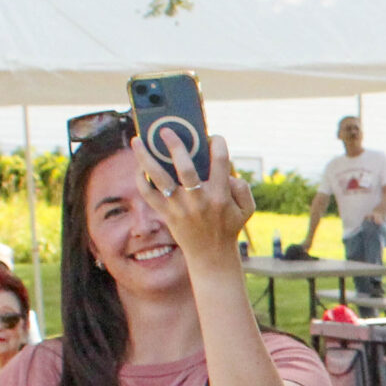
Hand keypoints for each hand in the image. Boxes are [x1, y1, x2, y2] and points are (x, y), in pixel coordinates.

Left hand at [133, 129, 253, 263]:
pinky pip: (147, 194)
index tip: (213, 136)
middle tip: (165, 130)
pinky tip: (140, 166)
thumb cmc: (229, 226)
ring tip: (138, 140)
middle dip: (175, 145)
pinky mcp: (166, 214)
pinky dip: (141, 179)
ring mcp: (180, 207)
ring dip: (146, 157)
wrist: (211, 255)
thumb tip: (228, 172)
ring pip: (159, 178)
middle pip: (185, 168)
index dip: (218, 143)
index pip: (221, 162)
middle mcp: (199, 201)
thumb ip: (242, 188)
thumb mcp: (247, 210)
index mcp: (221, 196)